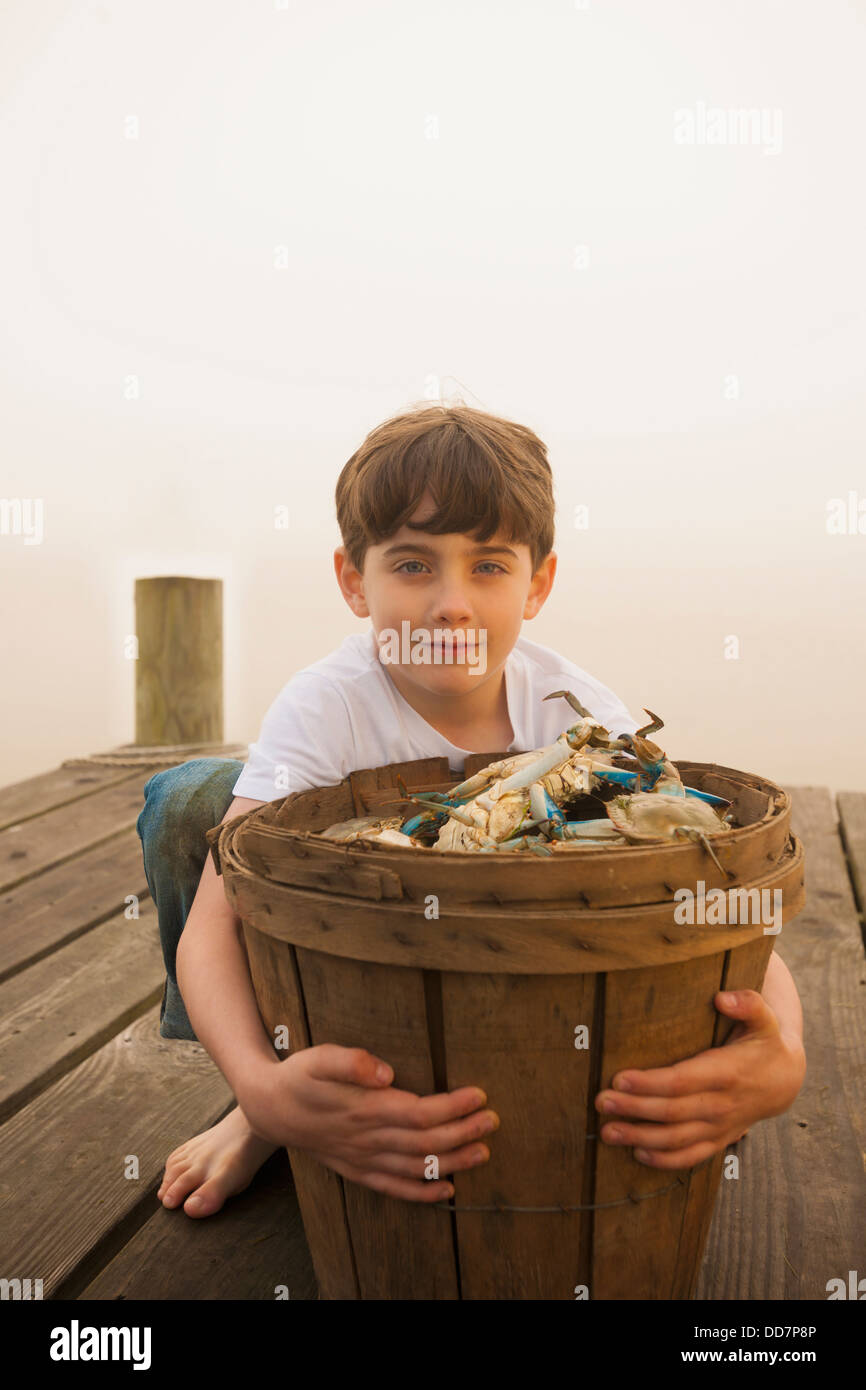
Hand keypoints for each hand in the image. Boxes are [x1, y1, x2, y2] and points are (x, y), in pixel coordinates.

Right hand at [241, 1044, 498, 1202]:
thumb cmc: (299, 1075)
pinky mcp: (357, 1171)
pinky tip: (447, 1190)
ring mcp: (363, 1159)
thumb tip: (385, 1072)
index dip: (452, 1107)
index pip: (418, 1113)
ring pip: (415, 1168)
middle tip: (493, 1121)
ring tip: (484, 1152)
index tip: (479, 1095)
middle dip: (463, 1133)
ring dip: (453, 1162)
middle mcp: (367, 1139)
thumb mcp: (318, 1057)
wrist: (269, 1108)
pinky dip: (423, 1193)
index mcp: (363, 1109)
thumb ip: (350, 1062)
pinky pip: (395, 1188)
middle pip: (424, 1142)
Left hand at [594, 989, 806, 1169]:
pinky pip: (691, 1156)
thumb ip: (748, 1003)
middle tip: (601, 1102)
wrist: (785, 1080)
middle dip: (633, 1109)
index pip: (682, 1081)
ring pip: (676, 1139)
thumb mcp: (764, 1018)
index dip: (650, 1083)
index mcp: (728, 1072)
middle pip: (671, 1112)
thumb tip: (722, 998)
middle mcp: (722, 1104)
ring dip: (639, 1137)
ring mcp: (720, 1126)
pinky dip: (664, 1159)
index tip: (619, 1078)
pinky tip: (637, 1153)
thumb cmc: (765, 1042)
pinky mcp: (718, 1139)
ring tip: (607, 1132)